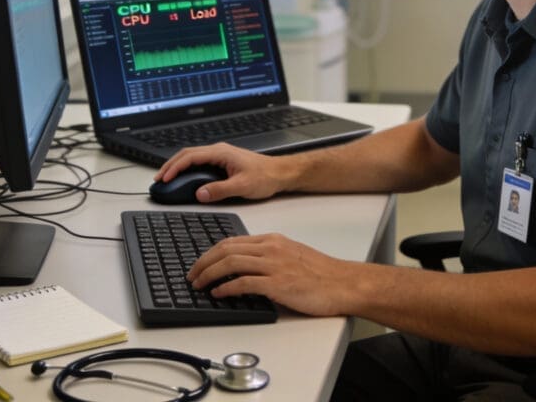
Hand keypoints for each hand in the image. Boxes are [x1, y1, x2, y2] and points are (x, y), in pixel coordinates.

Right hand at [153, 143, 288, 201]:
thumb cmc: (265, 176)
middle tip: (158, 179)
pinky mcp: (222, 162)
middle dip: (170, 166)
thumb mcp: (242, 186)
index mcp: (221, 153)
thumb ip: (219, 190)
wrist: (280, 173)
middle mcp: (218, 151)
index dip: (175, 167)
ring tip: (166, 178)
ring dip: (177, 166)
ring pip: (192, 157)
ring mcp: (220, 155)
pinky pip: (199, 162)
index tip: (164, 178)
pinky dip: (187, 169)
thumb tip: (200, 193)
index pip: (191, 157)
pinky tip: (183, 178)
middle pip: (187, 154)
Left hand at [187, 233, 358, 316]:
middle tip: (192, 276)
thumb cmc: (321, 273)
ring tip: (199, 285)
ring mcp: (274, 265)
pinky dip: (227, 288)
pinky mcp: (278, 283)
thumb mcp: (291, 255)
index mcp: (273, 240)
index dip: (211, 253)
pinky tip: (219, 294)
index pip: (232, 242)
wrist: (343, 283)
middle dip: (203, 263)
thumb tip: (244, 269)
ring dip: (209, 274)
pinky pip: (245, 283)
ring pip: (231, 263)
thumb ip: (269, 257)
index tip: (200, 264)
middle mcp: (271, 248)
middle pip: (226, 250)